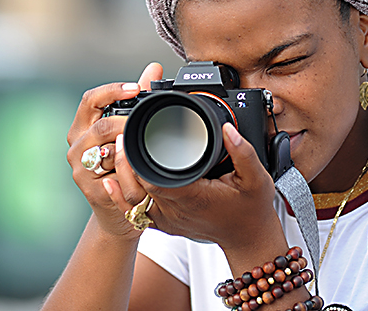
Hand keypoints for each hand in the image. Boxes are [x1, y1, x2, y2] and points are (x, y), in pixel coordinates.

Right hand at [66, 62, 163, 237]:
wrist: (118, 212)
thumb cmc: (122, 166)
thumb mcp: (128, 130)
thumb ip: (138, 99)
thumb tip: (154, 67)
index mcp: (84, 127)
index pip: (89, 100)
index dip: (111, 90)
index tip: (136, 88)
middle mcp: (77, 146)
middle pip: (98, 125)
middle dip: (125, 121)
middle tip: (146, 119)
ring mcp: (80, 169)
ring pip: (103, 149)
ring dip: (126, 145)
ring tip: (144, 143)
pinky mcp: (90, 190)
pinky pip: (111, 173)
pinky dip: (127, 167)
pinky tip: (139, 164)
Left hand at [105, 120, 280, 250]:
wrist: (248, 238)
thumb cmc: (252, 209)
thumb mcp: (256, 178)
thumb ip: (243, 151)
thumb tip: (228, 128)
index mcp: (194, 197)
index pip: (155, 181)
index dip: (137, 161)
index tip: (131, 138)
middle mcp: (176, 211)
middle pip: (139, 187)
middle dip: (127, 162)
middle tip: (122, 136)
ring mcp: (169, 220)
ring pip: (134, 199)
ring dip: (122, 177)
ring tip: (117, 151)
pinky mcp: (166, 224)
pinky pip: (137, 212)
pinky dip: (122, 198)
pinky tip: (111, 182)